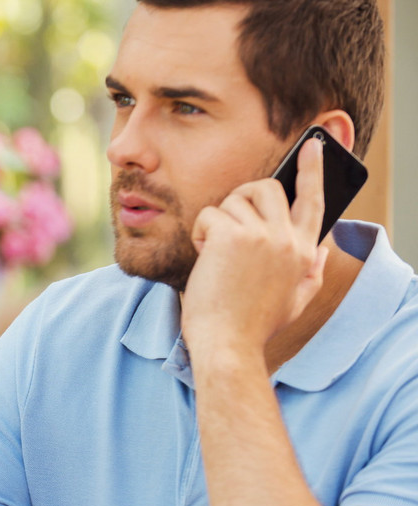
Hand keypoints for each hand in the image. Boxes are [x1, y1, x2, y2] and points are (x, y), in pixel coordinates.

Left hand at [182, 137, 328, 356]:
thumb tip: (323, 247)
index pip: (314, 200)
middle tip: (228, 224)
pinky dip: (200, 233)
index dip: (313, 170)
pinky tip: (203, 257)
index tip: (313, 144)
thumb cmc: (253, 325)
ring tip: (215, 252)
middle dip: (243, 198)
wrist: (228, 343)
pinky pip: (210, 214)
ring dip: (218, 221)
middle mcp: (287, 238)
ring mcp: (261, 235)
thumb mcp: (295, 300)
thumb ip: (311, 270)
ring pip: (234, 199)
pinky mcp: (231, 236)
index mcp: (304, 251)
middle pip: (268, 188)